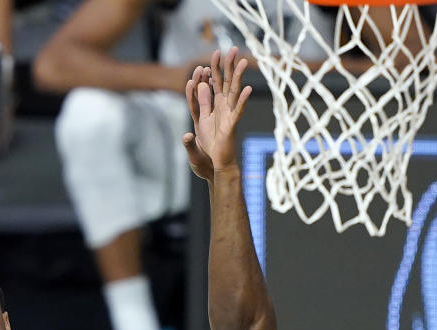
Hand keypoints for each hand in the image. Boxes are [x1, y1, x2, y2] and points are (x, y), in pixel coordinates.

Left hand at [185, 48, 251, 174]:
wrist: (215, 172)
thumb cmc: (204, 161)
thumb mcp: (194, 143)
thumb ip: (190, 135)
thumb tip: (188, 127)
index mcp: (207, 115)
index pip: (203, 91)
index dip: (202, 79)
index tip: (201, 67)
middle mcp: (218, 112)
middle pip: (221, 85)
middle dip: (223, 68)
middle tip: (227, 50)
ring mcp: (226, 117)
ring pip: (232, 93)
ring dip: (237, 77)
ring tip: (242, 61)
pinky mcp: (231, 126)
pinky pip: (238, 111)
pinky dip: (243, 101)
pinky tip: (248, 89)